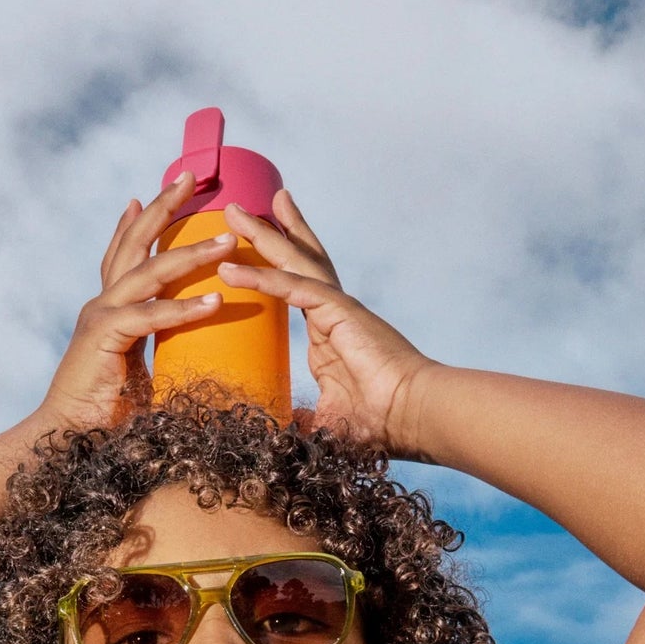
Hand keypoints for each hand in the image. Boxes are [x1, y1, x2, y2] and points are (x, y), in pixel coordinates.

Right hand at [37, 172, 236, 429]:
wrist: (66, 441)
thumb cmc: (104, 419)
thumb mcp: (142, 379)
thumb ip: (163, 360)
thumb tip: (199, 364)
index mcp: (108, 311)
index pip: (124, 256)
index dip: (137, 225)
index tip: (150, 194)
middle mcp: (101, 305)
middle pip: (133, 245)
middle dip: (163, 208)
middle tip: (191, 176)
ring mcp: (100, 318)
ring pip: (148, 272)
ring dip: (190, 253)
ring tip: (226, 239)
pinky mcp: (104, 338)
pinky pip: (149, 317)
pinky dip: (182, 308)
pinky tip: (214, 300)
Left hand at [217, 192, 434, 454]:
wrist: (412, 415)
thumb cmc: (381, 422)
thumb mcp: (327, 422)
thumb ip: (302, 422)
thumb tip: (283, 434)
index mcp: (329, 334)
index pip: (296, 290)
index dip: (274, 267)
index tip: (252, 249)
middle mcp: (332, 313)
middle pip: (296, 261)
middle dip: (268, 232)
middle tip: (238, 209)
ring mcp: (336, 308)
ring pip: (293, 261)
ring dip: (262, 236)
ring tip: (234, 211)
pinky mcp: (338, 311)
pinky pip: (291, 287)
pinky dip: (261, 277)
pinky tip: (232, 269)